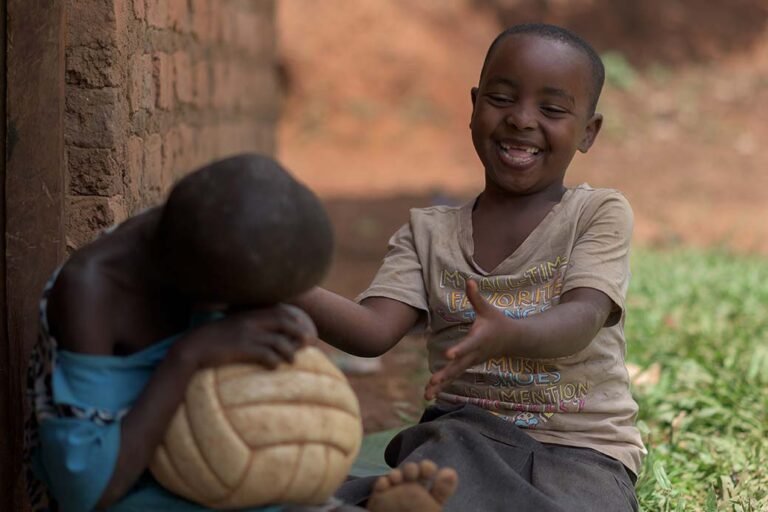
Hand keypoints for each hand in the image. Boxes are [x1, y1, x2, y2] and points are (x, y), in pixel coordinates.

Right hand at [173, 304, 317, 369]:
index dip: (294, 318)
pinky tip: (274, 367)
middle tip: (308, 343)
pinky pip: (267, 355)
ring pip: (278, 342)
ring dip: (289, 352)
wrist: (191, 348)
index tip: (303, 325)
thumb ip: (246, 324)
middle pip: (284, 323)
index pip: (278, 310)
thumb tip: (262, 332)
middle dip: (299, 333)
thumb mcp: (230, 325)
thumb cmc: (211, 339)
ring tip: (292, 360)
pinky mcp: (243, 350)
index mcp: (248, 314)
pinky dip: (274, 362)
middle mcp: (250, 322)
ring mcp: (247, 335)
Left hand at [424, 280, 513, 399]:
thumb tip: (469, 280)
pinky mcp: (467, 365)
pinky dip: (442, 385)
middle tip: (432, 383)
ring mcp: (471, 361)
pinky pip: (454, 376)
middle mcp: (475, 354)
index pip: (468, 345)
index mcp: (479, 339)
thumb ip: (476, 297)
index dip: (459, 350)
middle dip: (445, 375)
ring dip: (441, 385)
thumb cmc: (497, 321)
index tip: (448, 355)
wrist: (512, 340)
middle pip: (458, 366)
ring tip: (426, 396)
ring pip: (455, 375)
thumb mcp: (487, 308)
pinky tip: (429, 393)